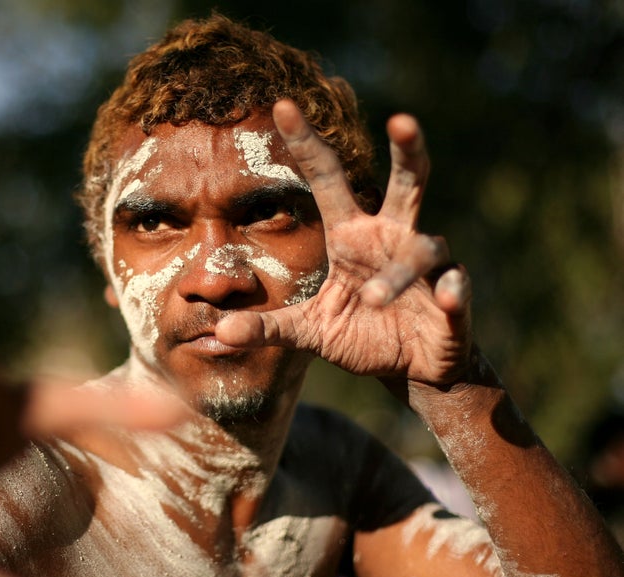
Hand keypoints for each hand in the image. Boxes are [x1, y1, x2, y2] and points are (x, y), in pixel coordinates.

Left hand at [216, 100, 471, 385]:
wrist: (410, 370)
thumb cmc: (360, 335)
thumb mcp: (309, 331)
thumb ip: (269, 328)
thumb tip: (221, 332)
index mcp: (352, 235)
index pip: (328, 180)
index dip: (307, 143)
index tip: (282, 105)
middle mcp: (393, 239)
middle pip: (407, 183)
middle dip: (408, 151)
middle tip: (401, 120)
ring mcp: (427, 268)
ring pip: (423, 251)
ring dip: (398, 274)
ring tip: (372, 298)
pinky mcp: (452, 302)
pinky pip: (456, 289)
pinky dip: (454, 291)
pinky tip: (449, 295)